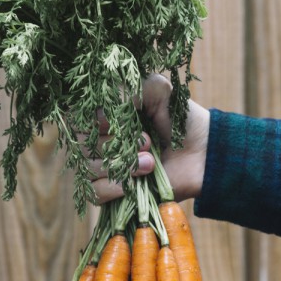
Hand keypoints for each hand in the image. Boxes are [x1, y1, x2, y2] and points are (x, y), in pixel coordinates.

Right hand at [91, 74, 209, 203]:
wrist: (202, 154)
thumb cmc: (178, 118)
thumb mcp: (158, 90)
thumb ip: (132, 87)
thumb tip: (111, 105)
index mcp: (97, 113)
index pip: (78, 117)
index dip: (102, 120)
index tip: (129, 118)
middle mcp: (91, 140)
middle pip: (82, 145)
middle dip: (117, 144)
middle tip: (148, 142)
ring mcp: (97, 168)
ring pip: (88, 169)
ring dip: (123, 166)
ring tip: (151, 163)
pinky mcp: (106, 193)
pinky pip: (94, 193)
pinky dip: (114, 188)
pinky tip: (135, 184)